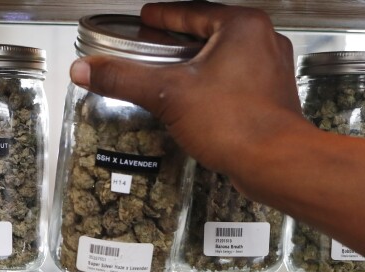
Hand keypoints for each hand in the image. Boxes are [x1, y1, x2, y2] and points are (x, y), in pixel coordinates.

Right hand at [70, 1, 309, 179]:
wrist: (277, 162)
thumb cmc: (238, 124)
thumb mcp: (168, 95)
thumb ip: (125, 79)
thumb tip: (88, 69)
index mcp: (242, 27)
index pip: (192, 11)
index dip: (164, 16)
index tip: (148, 18)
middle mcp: (263, 42)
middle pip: (210, 32)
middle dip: (179, 39)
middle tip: (155, 44)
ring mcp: (271, 70)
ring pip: (226, 57)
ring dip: (198, 63)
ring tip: (173, 72)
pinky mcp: (272, 97)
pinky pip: (237, 80)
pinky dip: (214, 84)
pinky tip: (198, 100)